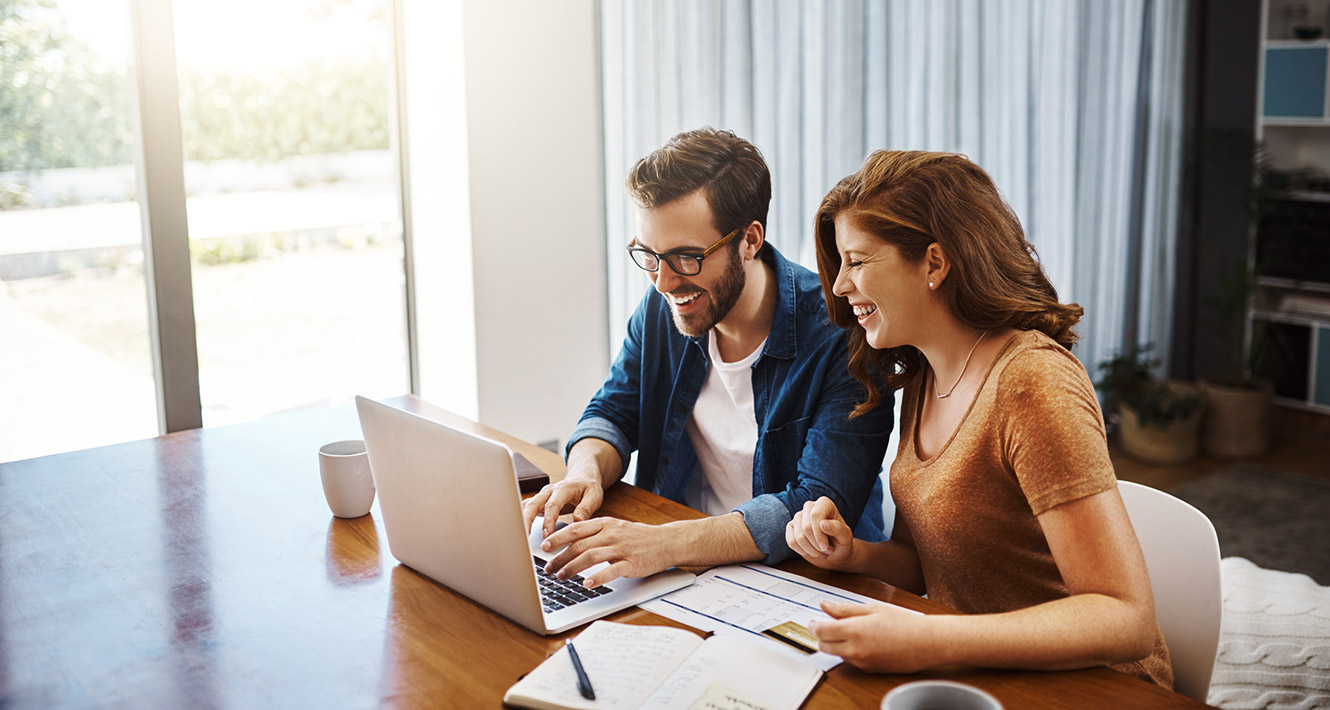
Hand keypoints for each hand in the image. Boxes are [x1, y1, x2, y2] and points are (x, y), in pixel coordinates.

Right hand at [521, 475, 604, 538]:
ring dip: (522, 520)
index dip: (548, 520)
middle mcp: (549, 491)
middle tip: (526, 537)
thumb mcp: (594, 496)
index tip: (547, 534)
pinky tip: (521, 531)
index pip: (552, 505)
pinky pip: (527, 508)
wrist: (582, 479)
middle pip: (533, 504)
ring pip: (527, 506)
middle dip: (527, 520)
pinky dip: (522, 518)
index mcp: (563, 489)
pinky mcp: (539, 502)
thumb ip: (586, 508)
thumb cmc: (588, 488)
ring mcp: (542, 496)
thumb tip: (577, 521)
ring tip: (520, 536)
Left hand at [539, 518, 674, 588]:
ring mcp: (621, 548)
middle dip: (560, 557)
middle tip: (548, 568)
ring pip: (591, 556)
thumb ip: (595, 533)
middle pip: (579, 545)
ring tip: (561, 577)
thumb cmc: (639, 537)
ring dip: (572, 567)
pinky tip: (587, 584)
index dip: (558, 537)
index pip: (576, 529)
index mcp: (605, 524)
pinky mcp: (631, 563)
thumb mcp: (615, 528)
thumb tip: (570, 541)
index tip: (544, 546)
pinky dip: (597, 577)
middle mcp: (611, 534)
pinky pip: (611, 570)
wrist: (666, 542)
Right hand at [785, 497, 857, 571]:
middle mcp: (809, 507)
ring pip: (798, 537)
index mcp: (824, 504)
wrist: (836, 553)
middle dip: (817, 544)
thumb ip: (838, 529)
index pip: (815, 515)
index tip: (826, 547)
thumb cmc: (841, 542)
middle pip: (806, 527)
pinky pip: (791, 542)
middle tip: (828, 551)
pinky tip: (811, 552)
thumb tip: (822, 524)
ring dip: (811, 550)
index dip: (819, 534)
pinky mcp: (791, 528)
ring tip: (822, 553)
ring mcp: (798, 517)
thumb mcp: (845, 537)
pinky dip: (802, 551)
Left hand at [809, 601, 934, 672]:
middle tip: (828, 625)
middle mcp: (855, 650)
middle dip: (822, 636)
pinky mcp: (869, 670)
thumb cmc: (904, 622)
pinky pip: (851, 661)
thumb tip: (824, 606)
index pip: (820, 631)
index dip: (813, 625)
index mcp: (854, 631)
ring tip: (852, 630)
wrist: (927, 643)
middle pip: (824, 646)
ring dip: (836, 644)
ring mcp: (862, 662)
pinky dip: (850, 652)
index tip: (813, 621)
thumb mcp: (872, 608)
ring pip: (837, 654)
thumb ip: (844, 609)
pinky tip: (864, 641)